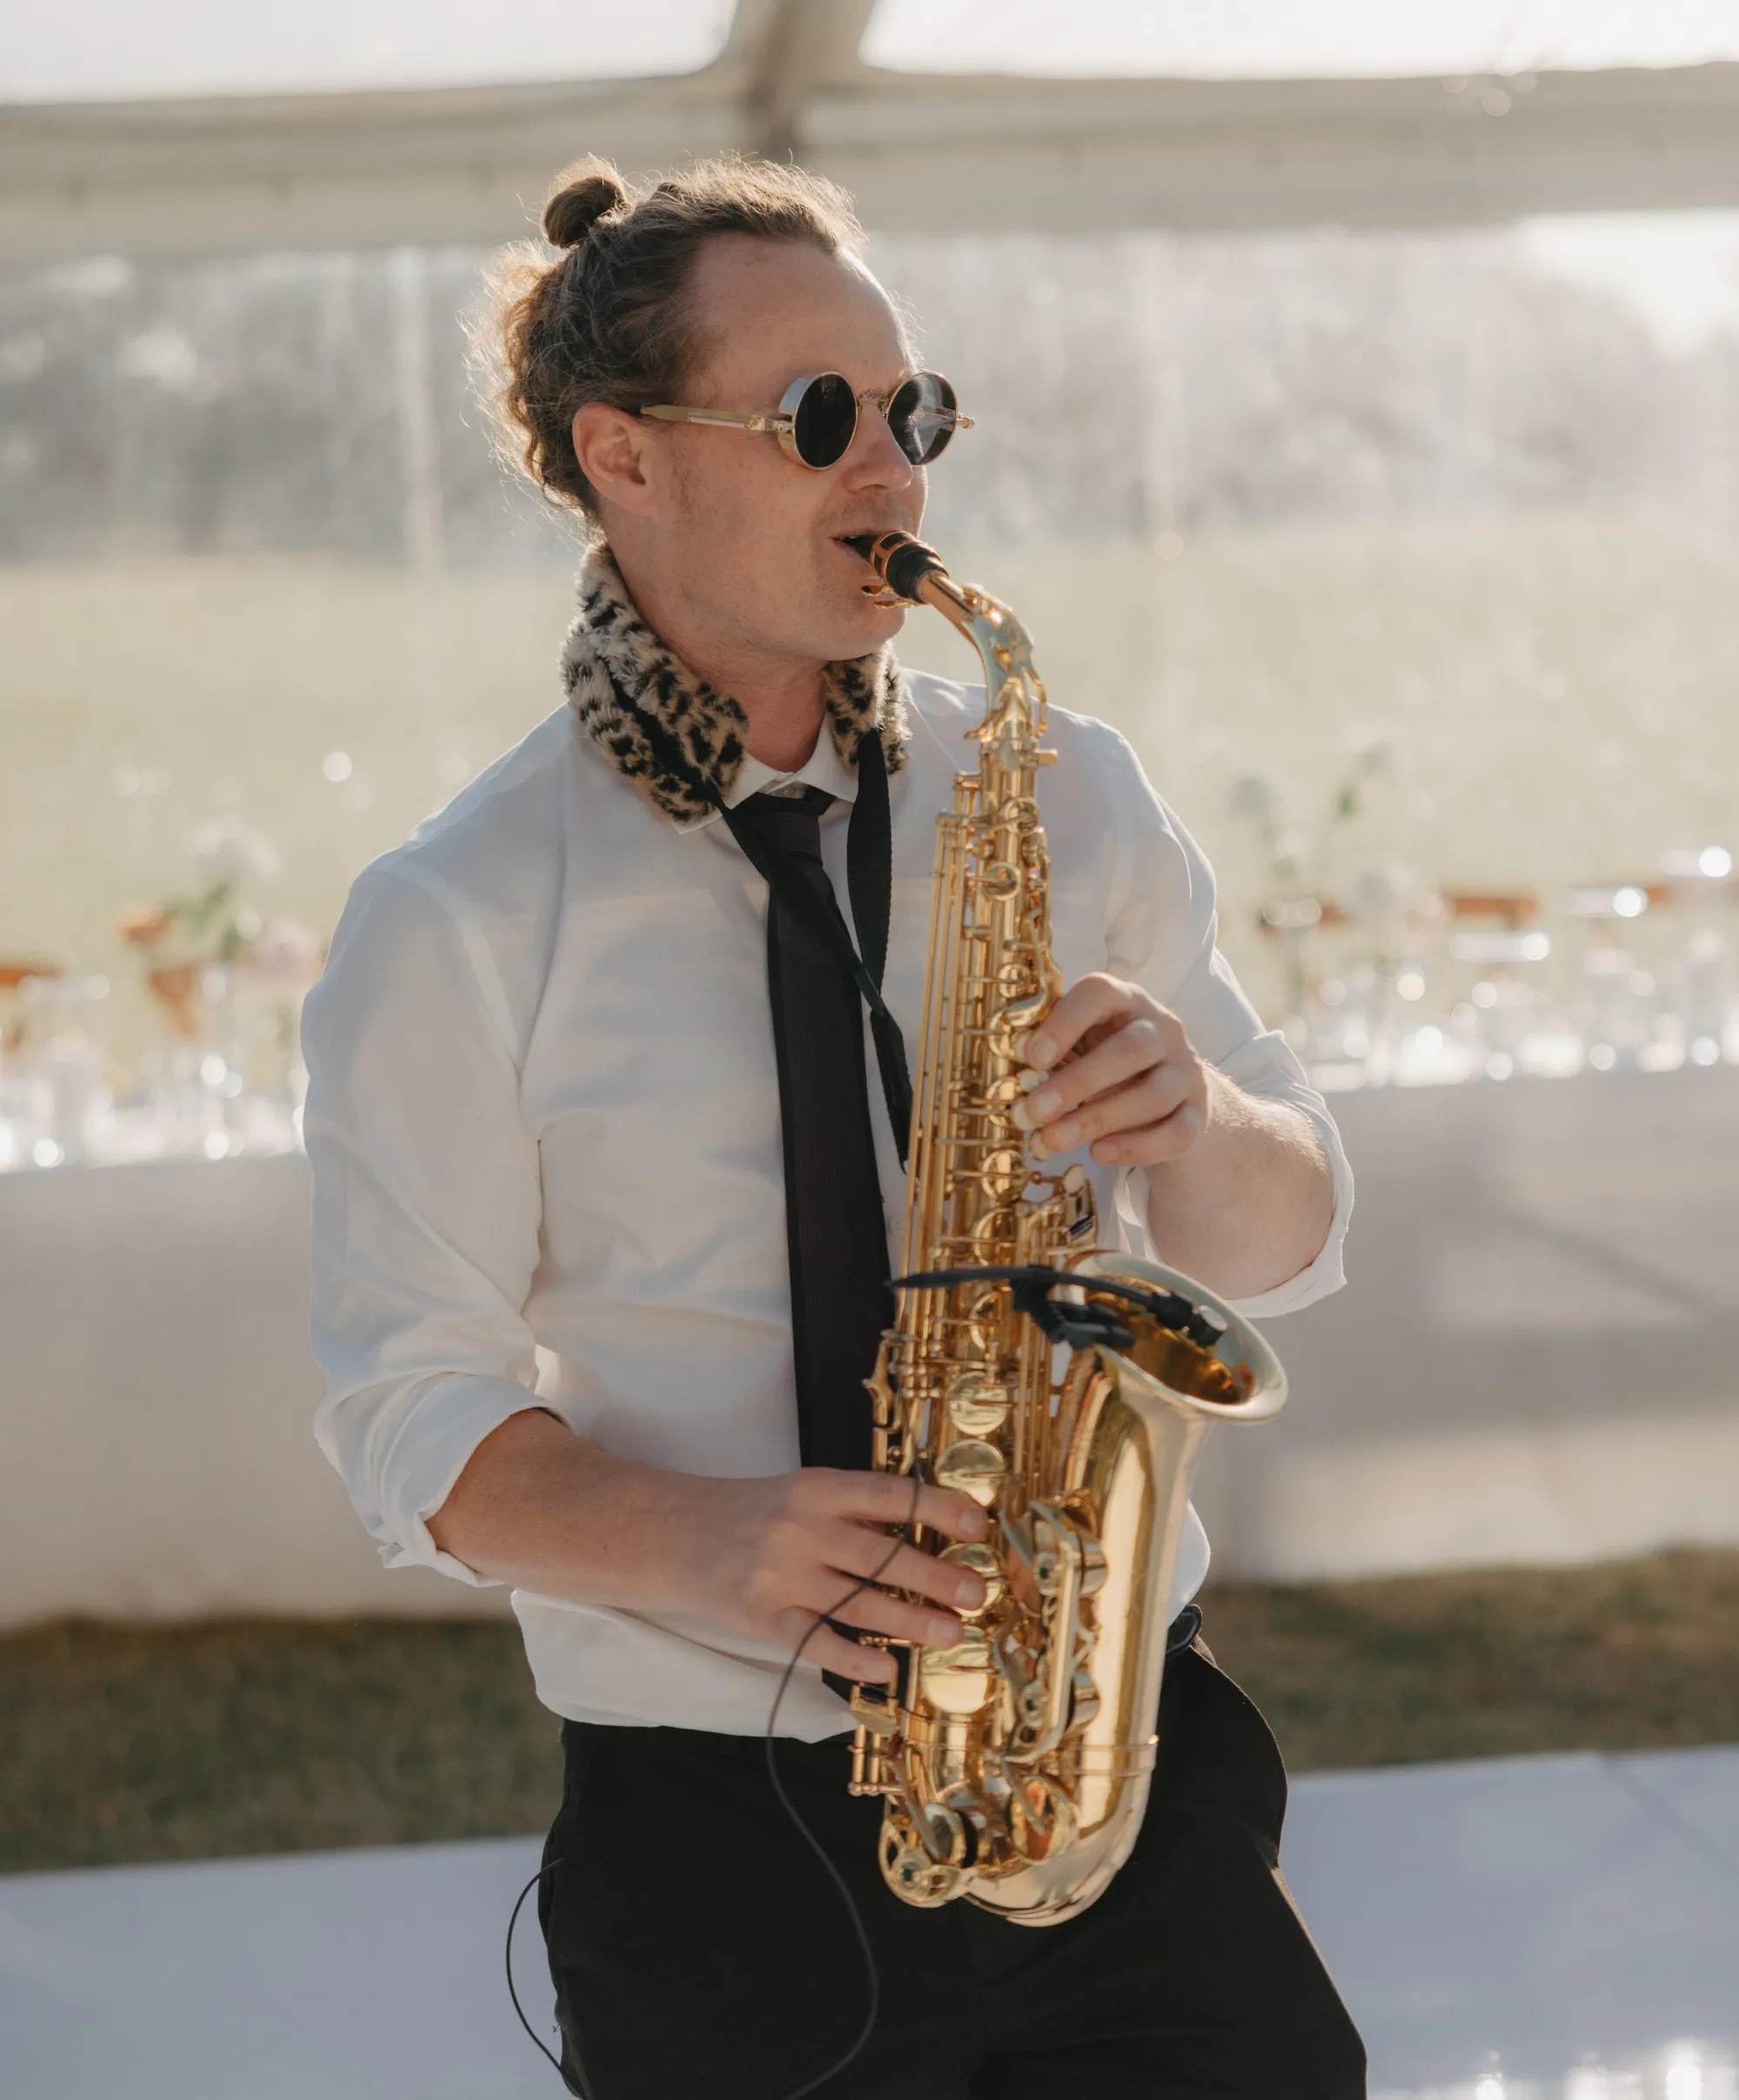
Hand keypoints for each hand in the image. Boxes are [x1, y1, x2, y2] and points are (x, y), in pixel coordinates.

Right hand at [667, 1467, 991, 1684]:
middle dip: (936, 1576)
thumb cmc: (755, 1512)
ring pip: (859, 1604)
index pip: (889, 1495)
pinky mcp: (763, 1617)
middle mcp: (801, 1529)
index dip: (937, 1509)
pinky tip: (889, 1668)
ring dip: (911, 1621)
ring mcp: (781, 1576)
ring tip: (951, 1633)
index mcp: (818, 1488)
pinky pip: (816, 1642)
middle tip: (976, 1592)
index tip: (976, 1524)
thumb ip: (854, 1510)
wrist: (676, 1534)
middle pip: (881, 1556)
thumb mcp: (803, 1491)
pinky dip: (854, 1658)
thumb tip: (926, 1534)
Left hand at [1014, 972, 1209, 1169]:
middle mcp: (1163, 1029)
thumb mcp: (1079, 1044)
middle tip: (1034, 1110)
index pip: (1100, 994)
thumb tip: (1009, 1072)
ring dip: (1099, 1119)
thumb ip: (1049, 1051)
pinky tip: (1099, 1153)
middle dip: (1078, 1081)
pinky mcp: (1199, 1112)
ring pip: (1154, 1094)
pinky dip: (1137, 1147)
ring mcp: (1186, 1071)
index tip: (1031, 1058)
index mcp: (1125, 1000)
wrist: (1166, 1093)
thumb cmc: (1104, 1059)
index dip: (1064, 1023)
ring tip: (1054, 1140)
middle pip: (1130, 1049)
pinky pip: (1177, 1133)